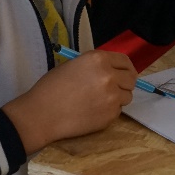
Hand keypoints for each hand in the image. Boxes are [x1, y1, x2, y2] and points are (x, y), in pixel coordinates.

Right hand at [2, 50, 135, 153]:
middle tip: (114, 88)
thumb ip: (95, 66)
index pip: (125, 60)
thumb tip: (110, 70)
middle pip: (131, 79)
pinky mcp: (111, 115)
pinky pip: (118, 110)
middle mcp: (110, 75)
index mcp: (98, 59)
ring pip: (127, 96)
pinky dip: (109, 110)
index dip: (125, 67)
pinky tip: (93, 111)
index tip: (123, 73)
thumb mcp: (73, 65)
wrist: (43, 113)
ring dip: (118, 98)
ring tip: (99, 101)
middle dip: (124, 83)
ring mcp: (113, 97)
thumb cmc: (51, 87)